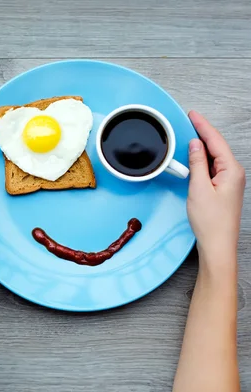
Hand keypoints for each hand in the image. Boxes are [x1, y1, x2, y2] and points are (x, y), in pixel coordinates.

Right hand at [187, 111, 245, 265]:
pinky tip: (194, 157)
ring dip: (202, 146)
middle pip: (217, 146)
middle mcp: (233, 174)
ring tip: (189, 135)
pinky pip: (211, 167)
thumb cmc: (211, 221)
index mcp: (231, 171)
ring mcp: (228, 181)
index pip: (216, 141)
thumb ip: (197, 164)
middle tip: (190, 120)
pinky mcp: (222, 189)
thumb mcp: (198, 188)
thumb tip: (194, 145)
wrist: (217, 244)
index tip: (193, 115)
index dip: (203, 126)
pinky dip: (202, 160)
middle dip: (203, 132)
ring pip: (214, 157)